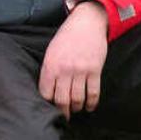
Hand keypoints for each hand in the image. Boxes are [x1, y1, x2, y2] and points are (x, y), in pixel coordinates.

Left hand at [38, 0, 108, 118]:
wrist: (86, 23)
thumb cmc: (66, 37)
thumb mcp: (51, 51)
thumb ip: (49, 70)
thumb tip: (48, 91)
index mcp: (50, 64)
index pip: (46, 92)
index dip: (48, 103)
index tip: (50, 107)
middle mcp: (64, 69)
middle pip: (62, 100)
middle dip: (63, 112)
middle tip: (64, 116)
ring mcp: (80, 70)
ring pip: (77, 99)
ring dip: (77, 108)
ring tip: (76, 110)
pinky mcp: (95, 70)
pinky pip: (93, 93)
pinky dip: (91, 104)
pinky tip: (89, 107)